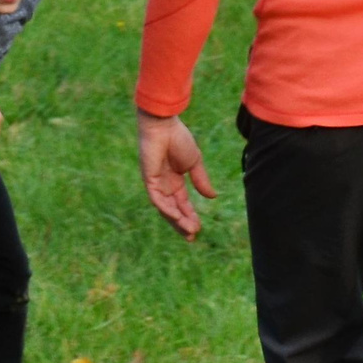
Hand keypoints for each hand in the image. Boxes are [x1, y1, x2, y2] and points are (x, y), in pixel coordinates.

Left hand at [137, 110, 216, 238]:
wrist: (164, 125)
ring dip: (176, 220)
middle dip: (182, 224)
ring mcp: (155, 183)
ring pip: (165, 208)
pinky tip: (177, 217)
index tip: (198, 228)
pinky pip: (157, 199)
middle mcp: (164, 185)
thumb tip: (212, 197)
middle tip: (192, 237)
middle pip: (173, 210)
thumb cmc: (178, 139)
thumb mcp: (195, 163)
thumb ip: (201, 181)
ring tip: (189, 231)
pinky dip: (166, 209)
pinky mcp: (149, 180)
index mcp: (174, 181)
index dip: (189, 216)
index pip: (182, 204)